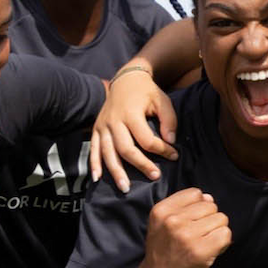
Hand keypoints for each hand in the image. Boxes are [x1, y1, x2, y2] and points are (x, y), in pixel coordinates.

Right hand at [89, 68, 177, 191]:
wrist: (125, 79)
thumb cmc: (146, 92)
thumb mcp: (162, 99)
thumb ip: (168, 119)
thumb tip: (170, 141)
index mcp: (130, 113)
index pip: (146, 139)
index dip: (162, 150)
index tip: (174, 155)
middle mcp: (114, 121)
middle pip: (125, 149)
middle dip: (141, 165)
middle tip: (154, 176)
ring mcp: (102, 126)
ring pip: (108, 152)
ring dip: (116, 172)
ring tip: (125, 188)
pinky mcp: (96, 129)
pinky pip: (93, 149)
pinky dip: (93, 164)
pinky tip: (97, 178)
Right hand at [137, 189, 231, 267]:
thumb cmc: (162, 254)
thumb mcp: (162, 225)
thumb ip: (184, 208)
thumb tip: (209, 198)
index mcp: (161, 210)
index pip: (196, 193)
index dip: (199, 208)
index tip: (191, 224)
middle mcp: (173, 220)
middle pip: (211, 206)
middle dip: (209, 221)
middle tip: (198, 238)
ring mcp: (186, 235)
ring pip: (221, 219)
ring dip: (217, 232)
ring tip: (204, 245)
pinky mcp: (200, 251)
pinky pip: (226, 235)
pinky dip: (223, 244)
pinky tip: (211, 252)